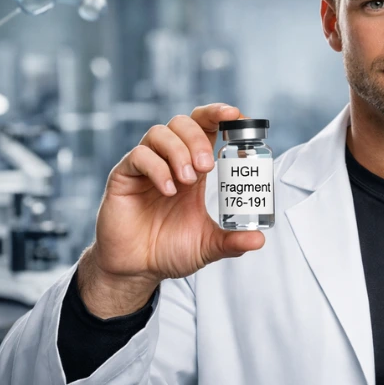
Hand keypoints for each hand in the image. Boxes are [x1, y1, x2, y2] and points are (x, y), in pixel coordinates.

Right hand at [84, 104, 264, 310]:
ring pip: (160, 132)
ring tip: (187, 180)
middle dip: (198, 138)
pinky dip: (156, 168)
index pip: (206, 127)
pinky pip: (138, 156)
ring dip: (178, 151)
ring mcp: (146, 167)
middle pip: (184, 122)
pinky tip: (168, 190)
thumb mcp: (208, 245)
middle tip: (207, 166)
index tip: (236, 116)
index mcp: (194, 169)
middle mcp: (170, 161)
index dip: (220, 115)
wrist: (136, 269)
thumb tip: (259, 239)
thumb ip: (232, 241)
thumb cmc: (169, 250)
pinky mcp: (124, 177)